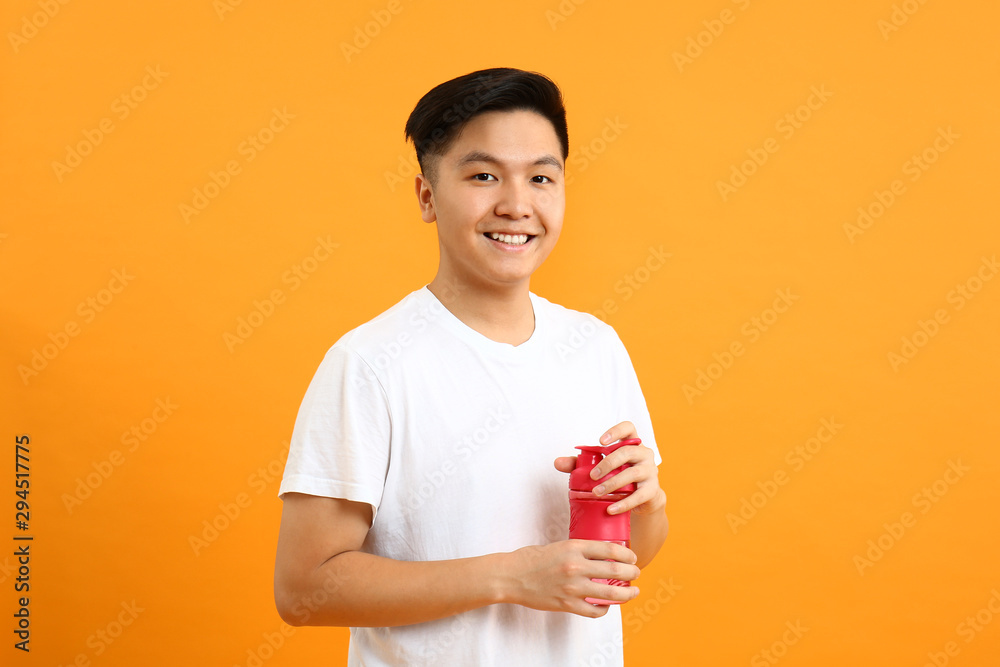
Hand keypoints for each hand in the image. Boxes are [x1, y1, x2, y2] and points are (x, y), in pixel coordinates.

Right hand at [501, 540, 639, 616]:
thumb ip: (578, 550)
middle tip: (636, 573)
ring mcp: (572, 587)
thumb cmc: (531, 559)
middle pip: (616, 571)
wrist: (511, 576)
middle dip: (632, 573)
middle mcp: (576, 567)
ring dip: (627, 594)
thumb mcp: (558, 546)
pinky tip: (606, 607)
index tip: (633, 557)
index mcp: (574, 548)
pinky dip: (604, 609)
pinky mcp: (567, 604)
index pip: (611, 549)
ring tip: (633, 592)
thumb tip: (600, 555)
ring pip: (610, 594)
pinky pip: (594, 610)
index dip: (627, 554)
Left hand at [554, 421, 665, 516]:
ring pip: (632, 473)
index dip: (616, 431)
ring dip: (612, 483)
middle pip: (627, 452)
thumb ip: (579, 464)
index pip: (628, 428)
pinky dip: (623, 503)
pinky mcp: (652, 490)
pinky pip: (639, 496)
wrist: (642, 499)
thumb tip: (557, 462)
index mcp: (631, 444)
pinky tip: (610, 508)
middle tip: (592, 476)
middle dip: (608, 463)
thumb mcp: (600, 467)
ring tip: (597, 492)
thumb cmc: (618, 475)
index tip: (601, 442)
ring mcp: (650, 471)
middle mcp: (644, 454)